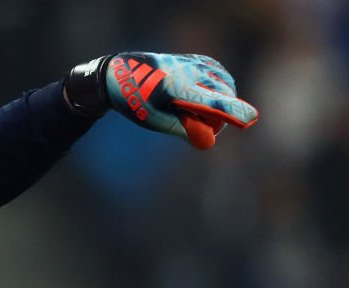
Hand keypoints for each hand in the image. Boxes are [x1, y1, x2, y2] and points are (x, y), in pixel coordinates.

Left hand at [65, 52, 258, 148]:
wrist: (122, 74)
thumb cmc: (136, 101)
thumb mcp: (155, 121)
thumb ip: (184, 131)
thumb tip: (209, 143)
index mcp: (176, 88)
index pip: (210, 102)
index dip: (231, 112)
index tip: (250, 119)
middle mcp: (191, 71)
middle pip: (223, 100)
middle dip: (216, 117)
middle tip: (192, 123)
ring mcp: (197, 62)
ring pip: (227, 88)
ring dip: (218, 102)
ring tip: (191, 108)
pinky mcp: (201, 59)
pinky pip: (222, 77)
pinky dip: (217, 90)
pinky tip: (201, 95)